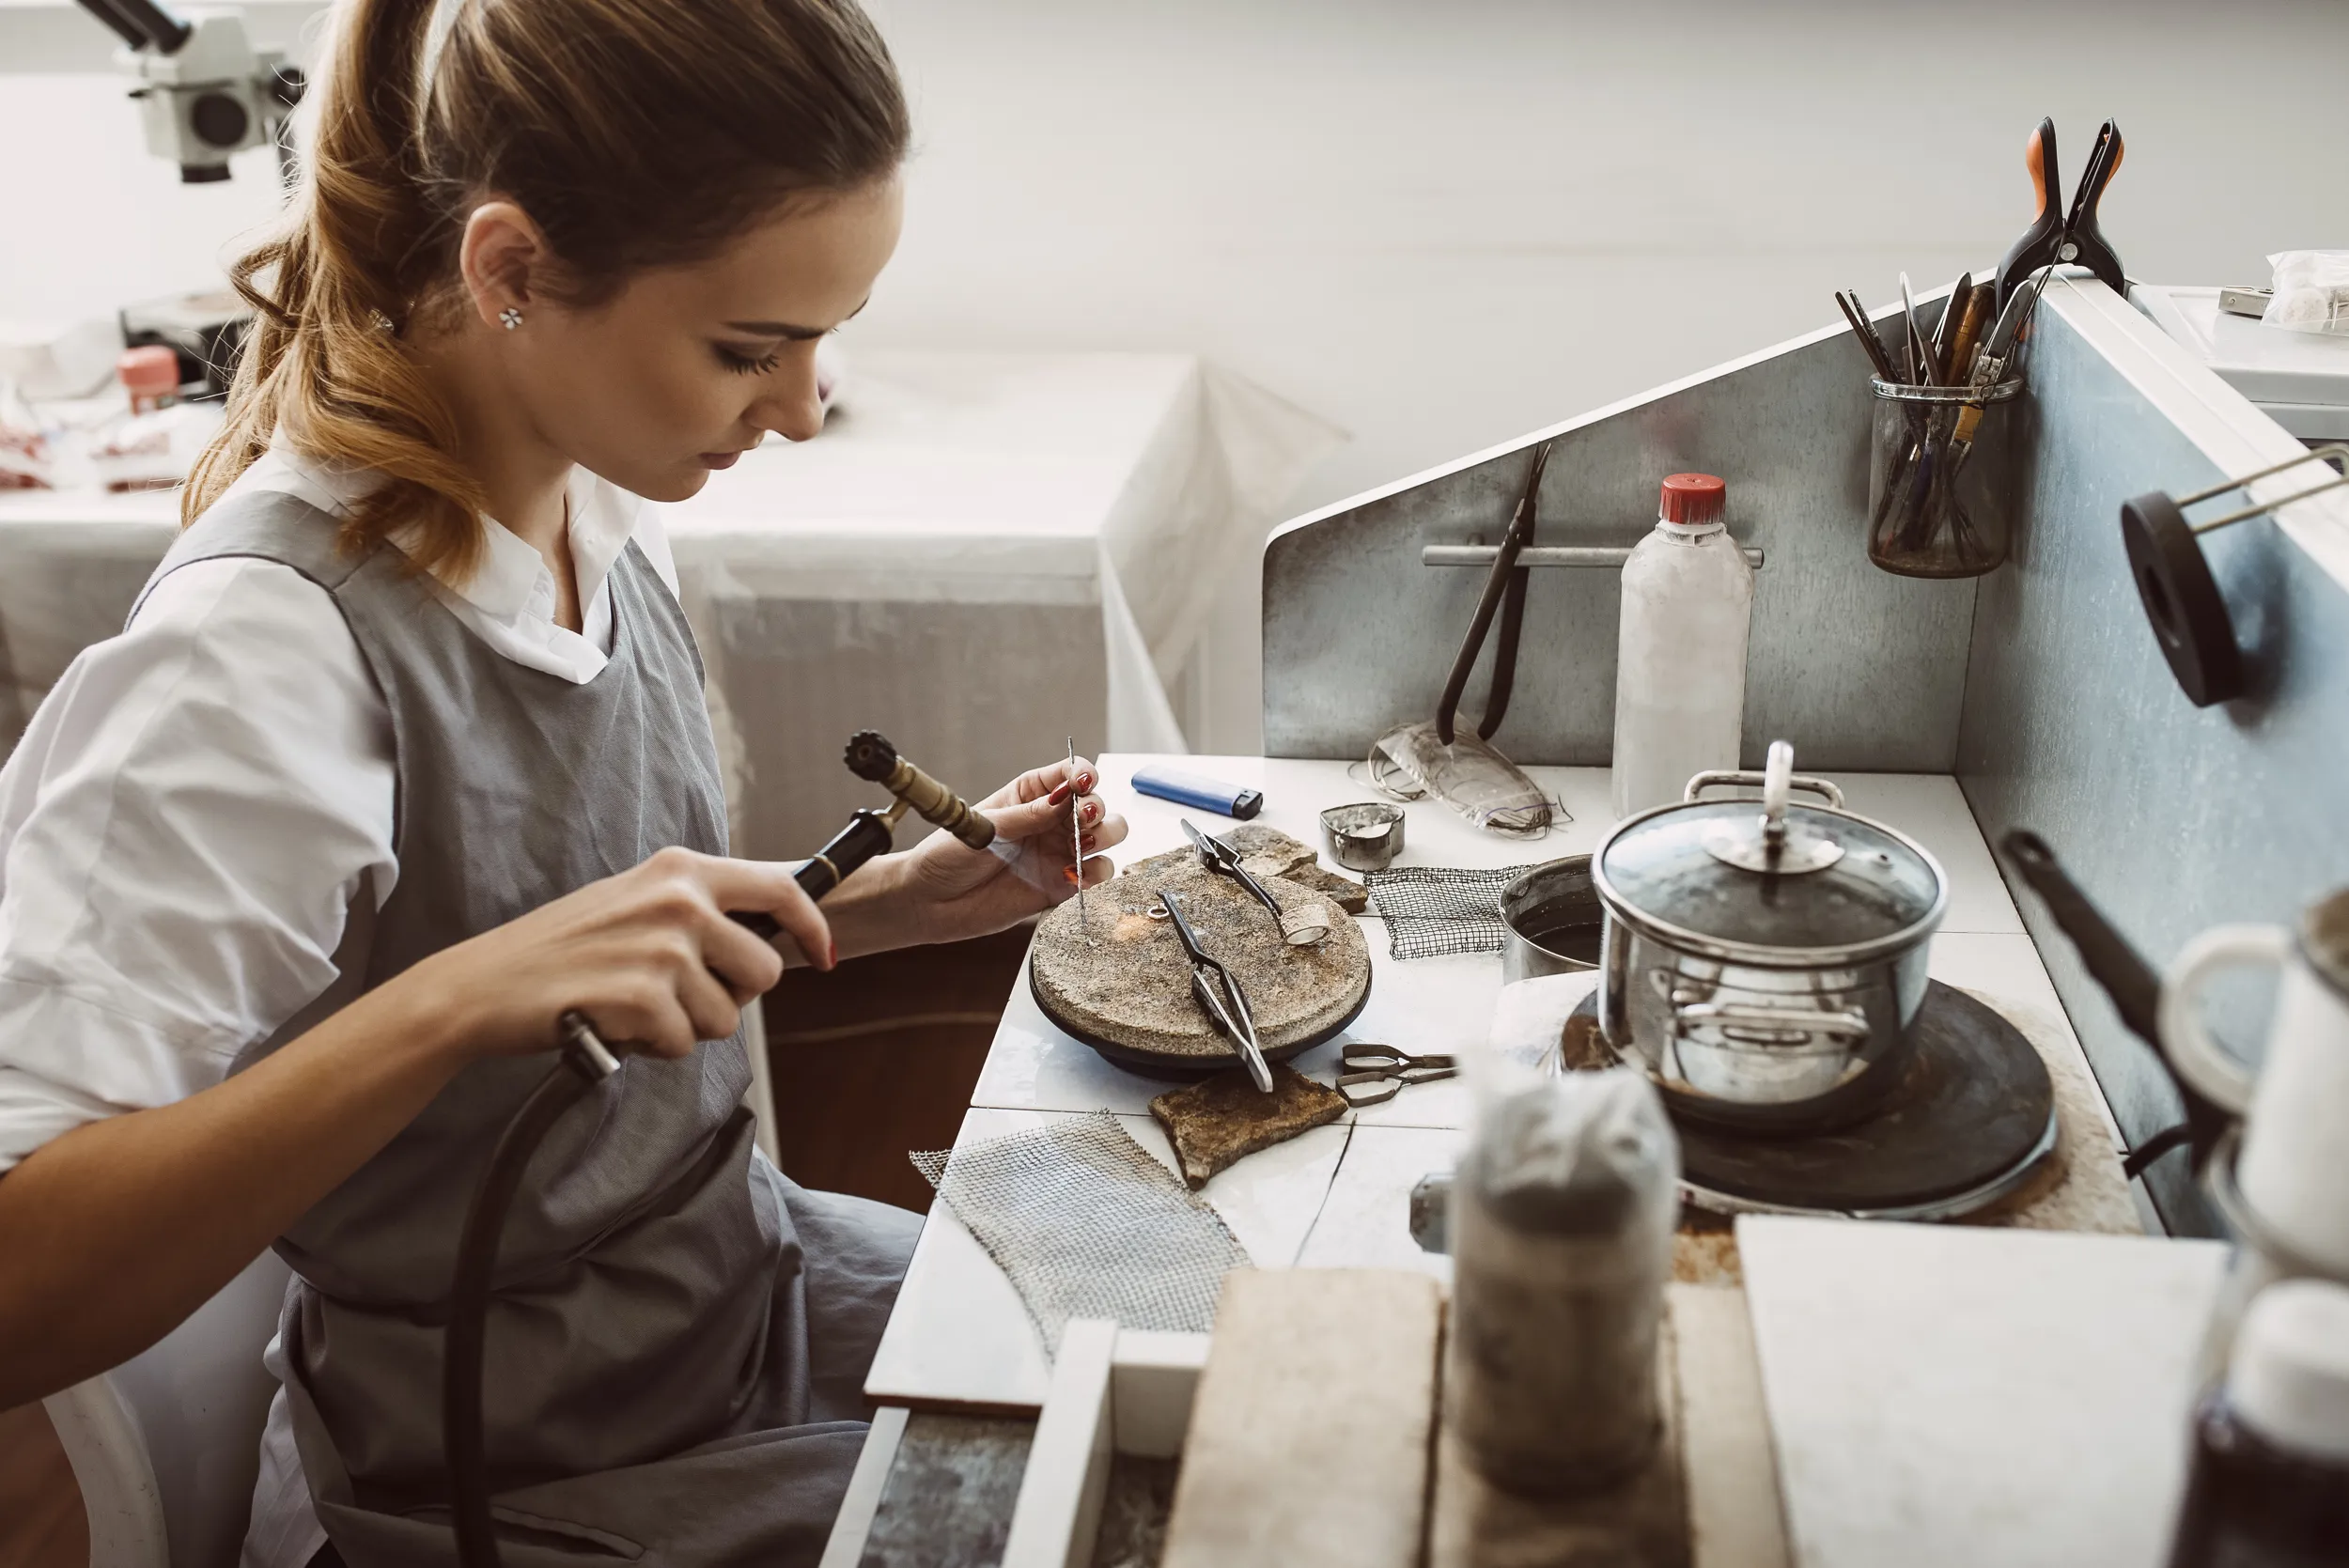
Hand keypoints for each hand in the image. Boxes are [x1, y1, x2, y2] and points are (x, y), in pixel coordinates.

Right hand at [408, 846, 831, 1060]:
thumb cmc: (561, 949)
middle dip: (730, 997)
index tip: (821, 956)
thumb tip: (769, 940)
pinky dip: (656, 1047)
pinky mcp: (644, 996)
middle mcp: (680, 901)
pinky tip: (617, 1024)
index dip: (810, 929)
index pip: (780, 890)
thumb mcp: (635, 901)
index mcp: (682, 870)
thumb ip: (698, 910)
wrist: (485, 984)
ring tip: (636, 1006)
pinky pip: (685, 1044)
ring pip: (727, 1017)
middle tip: (677, 995)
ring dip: (687, 1026)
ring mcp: (664, 948)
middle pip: (764, 972)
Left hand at [877, 754, 1127, 946]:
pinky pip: (1095, 876)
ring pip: (1106, 837)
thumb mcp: (985, 828)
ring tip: (1085, 843)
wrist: (929, 902)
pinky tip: (1076, 876)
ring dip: (1105, 836)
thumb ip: (1027, 816)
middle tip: (1085, 818)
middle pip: (1096, 804)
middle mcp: (1050, 821)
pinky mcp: (1060, 886)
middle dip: (1098, 807)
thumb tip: (1065, 799)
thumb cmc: (947, 856)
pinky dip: (1096, 874)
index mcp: (1029, 795)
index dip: (1084, 774)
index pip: (1069, 774)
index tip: (1083, 781)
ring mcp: (1058, 853)